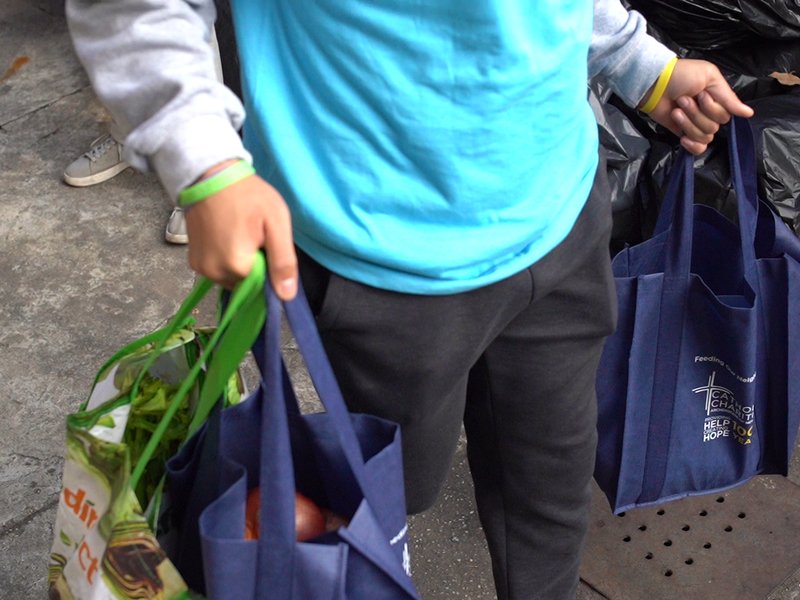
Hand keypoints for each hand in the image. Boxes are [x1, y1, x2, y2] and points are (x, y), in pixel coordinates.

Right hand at [184, 168, 297, 299]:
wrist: (210, 176)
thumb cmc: (248, 195)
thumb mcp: (276, 223)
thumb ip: (283, 262)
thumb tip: (286, 296)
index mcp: (237, 266)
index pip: (264, 286)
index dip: (271, 268)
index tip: (268, 245)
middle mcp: (215, 273)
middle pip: (247, 284)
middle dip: (256, 266)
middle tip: (255, 236)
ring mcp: (201, 269)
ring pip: (233, 279)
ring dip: (241, 265)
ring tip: (241, 235)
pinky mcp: (193, 262)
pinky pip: (218, 271)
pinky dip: (226, 261)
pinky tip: (228, 238)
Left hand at [644, 59, 753, 154]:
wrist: (655, 84)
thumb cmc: (682, 75)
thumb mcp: (709, 77)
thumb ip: (729, 98)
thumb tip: (749, 113)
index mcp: (718, 99)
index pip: (726, 115)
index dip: (712, 108)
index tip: (700, 94)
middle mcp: (709, 113)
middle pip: (714, 127)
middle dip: (696, 114)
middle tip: (682, 100)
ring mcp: (696, 124)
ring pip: (705, 136)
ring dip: (688, 123)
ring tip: (676, 110)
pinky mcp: (682, 133)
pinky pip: (698, 148)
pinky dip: (692, 146)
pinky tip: (683, 137)